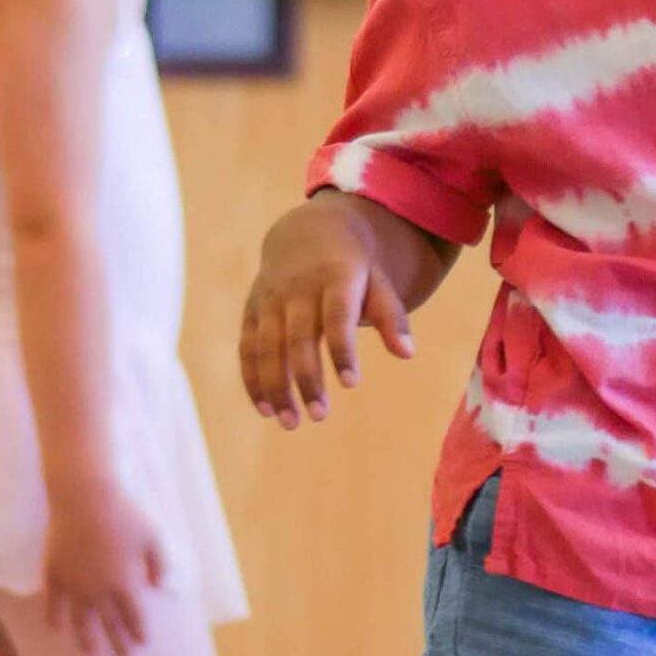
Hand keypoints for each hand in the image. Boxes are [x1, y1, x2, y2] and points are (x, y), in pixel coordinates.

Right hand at [44, 476, 165, 655]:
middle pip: (109, 623)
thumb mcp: (153, 537)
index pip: (134, 616)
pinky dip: (54, 617)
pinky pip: (53, 601)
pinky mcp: (54, 572)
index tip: (142, 644)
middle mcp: (98, 589)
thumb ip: (159, 564)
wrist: (84, 497)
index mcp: (124, 582)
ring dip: (86, 638)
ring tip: (90, 653)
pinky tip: (55, 629)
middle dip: (118, 642)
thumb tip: (159, 587)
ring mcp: (74, 583)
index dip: (138, 631)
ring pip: (80, 619)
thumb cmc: (124, 514)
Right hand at [240, 197, 415, 427]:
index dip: (342, 350)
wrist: (307, 232)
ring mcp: (270, 300)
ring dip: (276, 386)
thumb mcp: (378, 282)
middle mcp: (297, 289)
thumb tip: (408, 354)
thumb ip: (392, 317)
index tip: (351, 384)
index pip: (337, 317)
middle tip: (320, 416)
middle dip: (306, 378)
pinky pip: (248, 348)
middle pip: (298, 338)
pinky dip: (253, 379)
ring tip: (291, 423)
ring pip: (267, 347)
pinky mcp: (253, 311)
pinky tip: (266, 410)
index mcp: (334, 278)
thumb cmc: (354, 268)